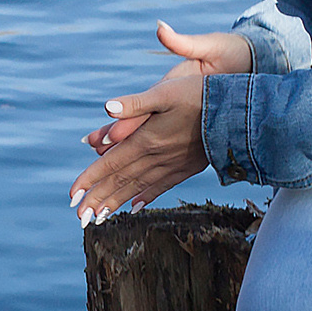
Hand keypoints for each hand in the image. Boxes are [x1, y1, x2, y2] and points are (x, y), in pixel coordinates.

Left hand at [69, 23, 250, 223]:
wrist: (239, 114)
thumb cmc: (201, 95)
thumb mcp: (166, 92)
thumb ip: (135, 104)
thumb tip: (107, 108)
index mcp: (147, 140)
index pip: (111, 164)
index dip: (90, 180)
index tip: (72, 197)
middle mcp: (157, 158)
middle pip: (120, 182)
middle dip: (97, 200)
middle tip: (79, 218)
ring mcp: (172, 166)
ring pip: (137, 189)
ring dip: (115, 204)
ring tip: (98, 218)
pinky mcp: (186, 168)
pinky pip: (160, 187)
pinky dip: (144, 198)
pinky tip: (133, 207)